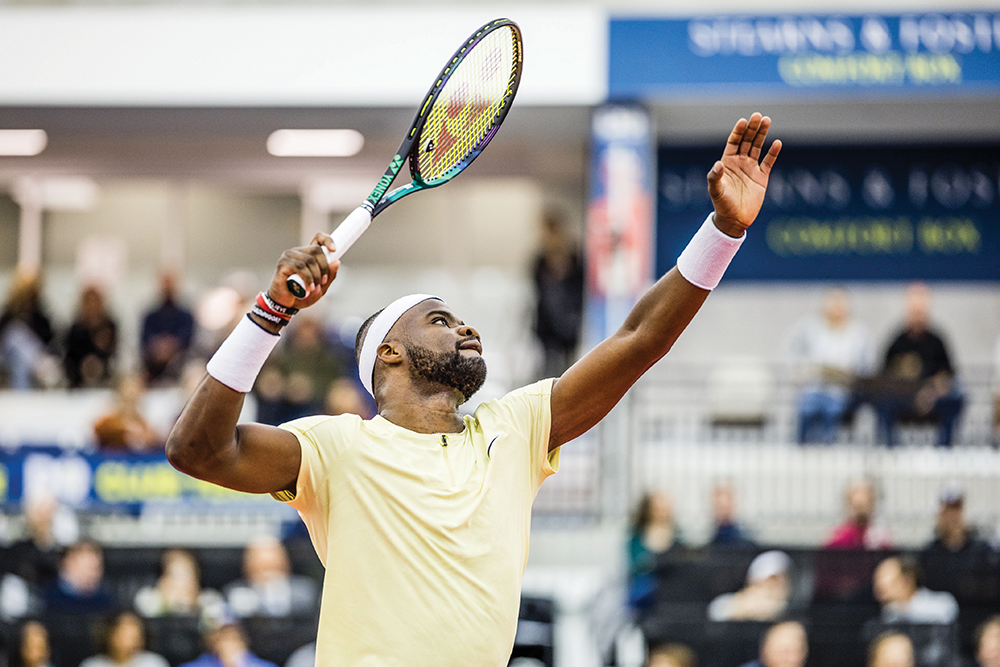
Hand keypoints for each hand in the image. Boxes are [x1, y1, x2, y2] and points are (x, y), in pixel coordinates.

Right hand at [268, 233, 339, 308]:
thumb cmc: (303, 295)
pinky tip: (309, 288)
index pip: (318, 238)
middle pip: (317, 250)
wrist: (286, 305)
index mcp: (308, 254)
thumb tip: (337, 262)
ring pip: (309, 260)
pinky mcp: (283, 264)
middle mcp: (298, 252)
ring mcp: (289, 256)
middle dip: (324, 268)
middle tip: (323, 282)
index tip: (334, 250)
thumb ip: (329, 276)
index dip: (327, 240)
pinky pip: (300, 267)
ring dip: (316, 276)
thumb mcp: (321, 287)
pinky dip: (307, 278)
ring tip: (314, 289)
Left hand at [707, 113, 781, 237]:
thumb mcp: (716, 190)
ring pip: (758, 147)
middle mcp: (740, 162)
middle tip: (758, 115)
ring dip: (762, 134)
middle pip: (747, 141)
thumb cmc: (722, 204)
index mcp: (727, 163)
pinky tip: (777, 143)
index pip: (733, 142)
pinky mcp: (762, 177)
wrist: (734, 220)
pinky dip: (773, 153)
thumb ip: (715, 177)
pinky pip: (768, 162)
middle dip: (752, 128)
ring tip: (767, 120)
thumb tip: (718, 163)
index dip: (738, 132)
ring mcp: (751, 169)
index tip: (743, 121)